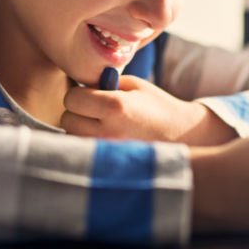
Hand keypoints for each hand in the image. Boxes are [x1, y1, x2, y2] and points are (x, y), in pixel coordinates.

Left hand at [61, 75, 234, 145]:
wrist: (181, 134)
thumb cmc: (156, 105)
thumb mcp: (133, 85)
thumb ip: (103, 84)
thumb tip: (77, 88)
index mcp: (115, 106)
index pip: (72, 98)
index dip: (79, 94)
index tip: (90, 94)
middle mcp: (107, 131)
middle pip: (67, 120)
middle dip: (77, 112)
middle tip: (94, 110)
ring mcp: (107, 152)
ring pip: (72, 137)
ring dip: (80, 129)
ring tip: (101, 124)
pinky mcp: (108, 164)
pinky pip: (83, 151)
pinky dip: (87, 143)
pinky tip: (103, 137)